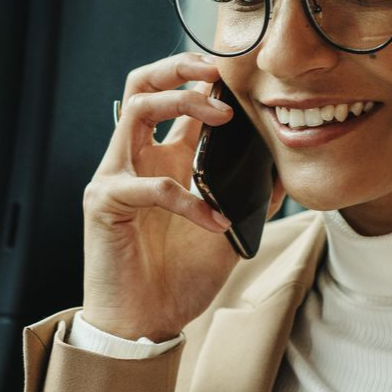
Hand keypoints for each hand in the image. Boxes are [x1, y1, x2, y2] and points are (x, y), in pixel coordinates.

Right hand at [82, 53, 262, 342]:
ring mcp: (116, 176)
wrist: (144, 324)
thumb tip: (287, 168)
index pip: (176, 98)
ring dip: (183, 104)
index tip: (243, 75)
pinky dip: (188, 200)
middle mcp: (137, 159)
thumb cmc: (178, 280)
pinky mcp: (105, 203)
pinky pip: (149, 186)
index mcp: (164, 160)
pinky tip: (215, 221)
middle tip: (220, 72)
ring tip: (223, 118)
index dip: (204, 78)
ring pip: (138, 108)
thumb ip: (251, 197)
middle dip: (181, 67)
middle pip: (144, 83)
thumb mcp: (229, 232)